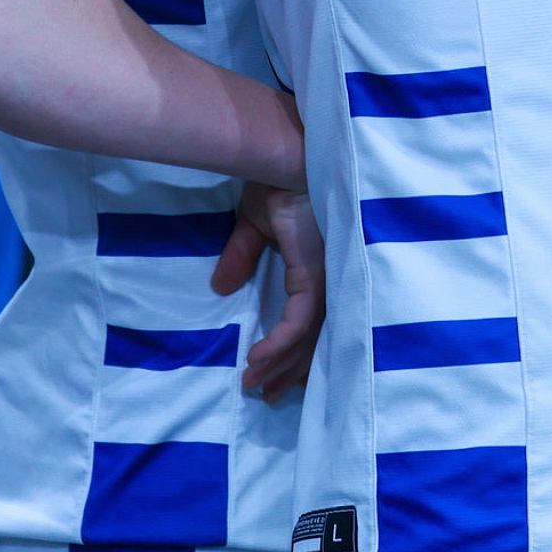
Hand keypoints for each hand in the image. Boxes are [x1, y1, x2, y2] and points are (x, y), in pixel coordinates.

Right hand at [211, 182, 324, 403]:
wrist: (285, 155)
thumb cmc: (276, 180)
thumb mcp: (255, 224)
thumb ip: (242, 255)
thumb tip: (222, 288)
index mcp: (318, 265)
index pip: (312, 319)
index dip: (293, 350)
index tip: (271, 374)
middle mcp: (329, 277)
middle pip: (316, 338)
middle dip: (291, 370)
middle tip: (268, 396)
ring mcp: (326, 278)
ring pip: (309, 337)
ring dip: (281, 365)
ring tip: (257, 386)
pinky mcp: (316, 275)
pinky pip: (299, 322)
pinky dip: (280, 345)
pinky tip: (258, 360)